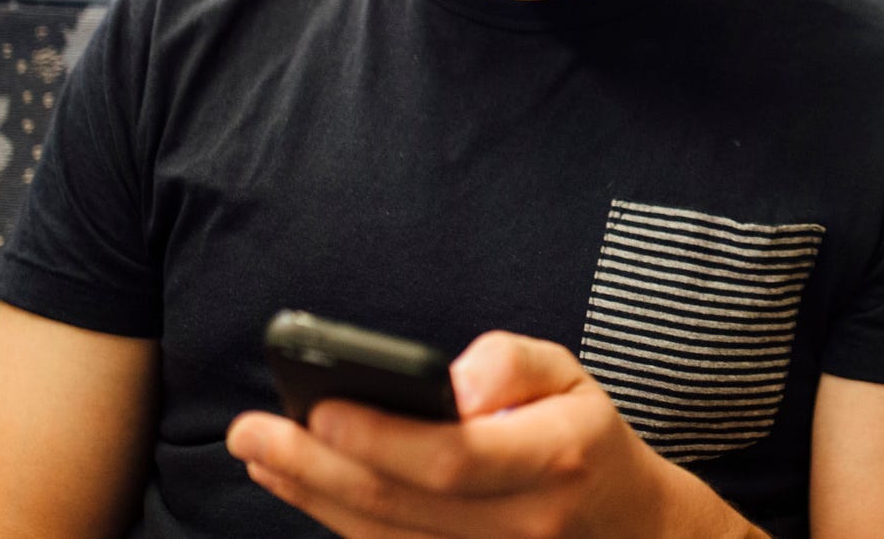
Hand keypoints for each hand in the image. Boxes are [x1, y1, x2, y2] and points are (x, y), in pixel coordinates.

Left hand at [226, 331, 761, 538]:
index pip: (454, 457)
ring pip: (386, 536)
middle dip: (315, 464)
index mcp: (556, 456)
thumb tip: (448, 381)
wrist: (630, 529)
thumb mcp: (571, 374)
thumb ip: (512, 362)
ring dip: (312, 496)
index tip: (319, 406)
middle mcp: (525, 521)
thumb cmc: (586, 437)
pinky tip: (303, 487)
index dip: (381, 437)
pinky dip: (339, 522)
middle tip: (253, 431)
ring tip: (261, 455)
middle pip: (402, 502)